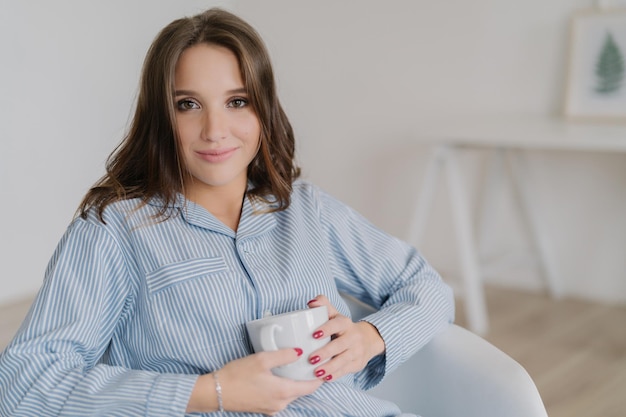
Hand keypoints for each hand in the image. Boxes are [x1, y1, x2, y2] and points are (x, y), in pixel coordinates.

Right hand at [187, 348, 321, 414]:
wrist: (215, 392)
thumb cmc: (237, 375)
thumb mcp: (261, 359)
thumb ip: (283, 355)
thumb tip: (300, 352)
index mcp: (283, 392)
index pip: (311, 387)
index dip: (319, 376)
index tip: (324, 365)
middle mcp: (280, 403)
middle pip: (302, 391)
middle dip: (308, 378)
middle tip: (311, 363)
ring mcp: (271, 408)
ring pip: (291, 395)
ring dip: (295, 383)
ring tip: (297, 368)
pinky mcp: (263, 408)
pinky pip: (280, 398)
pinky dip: (284, 388)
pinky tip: (279, 377)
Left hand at [307, 295, 384, 381]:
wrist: (367, 339)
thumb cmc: (342, 327)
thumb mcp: (335, 315)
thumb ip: (323, 306)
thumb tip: (311, 302)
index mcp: (345, 323)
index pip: (337, 324)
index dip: (326, 329)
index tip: (314, 335)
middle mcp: (353, 337)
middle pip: (340, 345)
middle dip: (325, 352)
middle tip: (311, 358)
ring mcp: (357, 351)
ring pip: (343, 360)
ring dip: (330, 367)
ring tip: (316, 372)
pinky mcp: (357, 364)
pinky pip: (346, 370)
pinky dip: (335, 375)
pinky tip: (325, 378)